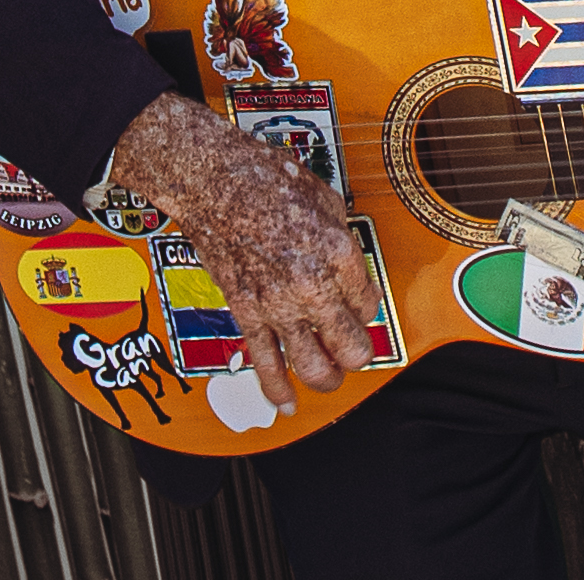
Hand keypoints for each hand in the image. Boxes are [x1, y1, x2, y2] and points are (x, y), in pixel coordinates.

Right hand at [112, 92, 380, 414]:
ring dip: (327, 378)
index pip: (369, 302)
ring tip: (331, 376)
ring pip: (313, 366)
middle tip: (357, 350)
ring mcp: (277, 304)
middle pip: (351, 345)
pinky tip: (287, 405)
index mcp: (338, 252)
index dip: (369, 307)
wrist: (214, 182)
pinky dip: (277, 390)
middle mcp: (311, 284)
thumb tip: (348, 262)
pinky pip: (264, 364)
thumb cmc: (267, 179)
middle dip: (359, 353)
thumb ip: (341, 236)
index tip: (361, 305)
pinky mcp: (246, 313)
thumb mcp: (325, 197)